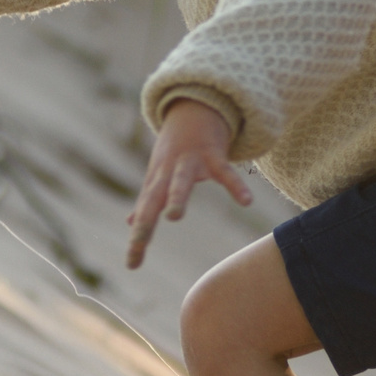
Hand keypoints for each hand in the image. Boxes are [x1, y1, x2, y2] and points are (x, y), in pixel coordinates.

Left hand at [128, 98, 251, 268]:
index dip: (138, 240)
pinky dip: (235, 186)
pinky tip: (246, 202)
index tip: (132, 266)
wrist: (192, 109)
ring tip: (173, 216)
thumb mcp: (157, 175)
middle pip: (153, 199)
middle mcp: (167, 174)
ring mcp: (189, 163)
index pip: (143, 216)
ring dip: (176, 196)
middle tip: (138, 241)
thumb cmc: (173, 149)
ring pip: (180, 181)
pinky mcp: (212, 155)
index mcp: (155, 184)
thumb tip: (129, 221)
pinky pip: (225, 172)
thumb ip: (146, 200)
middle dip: (146, 219)